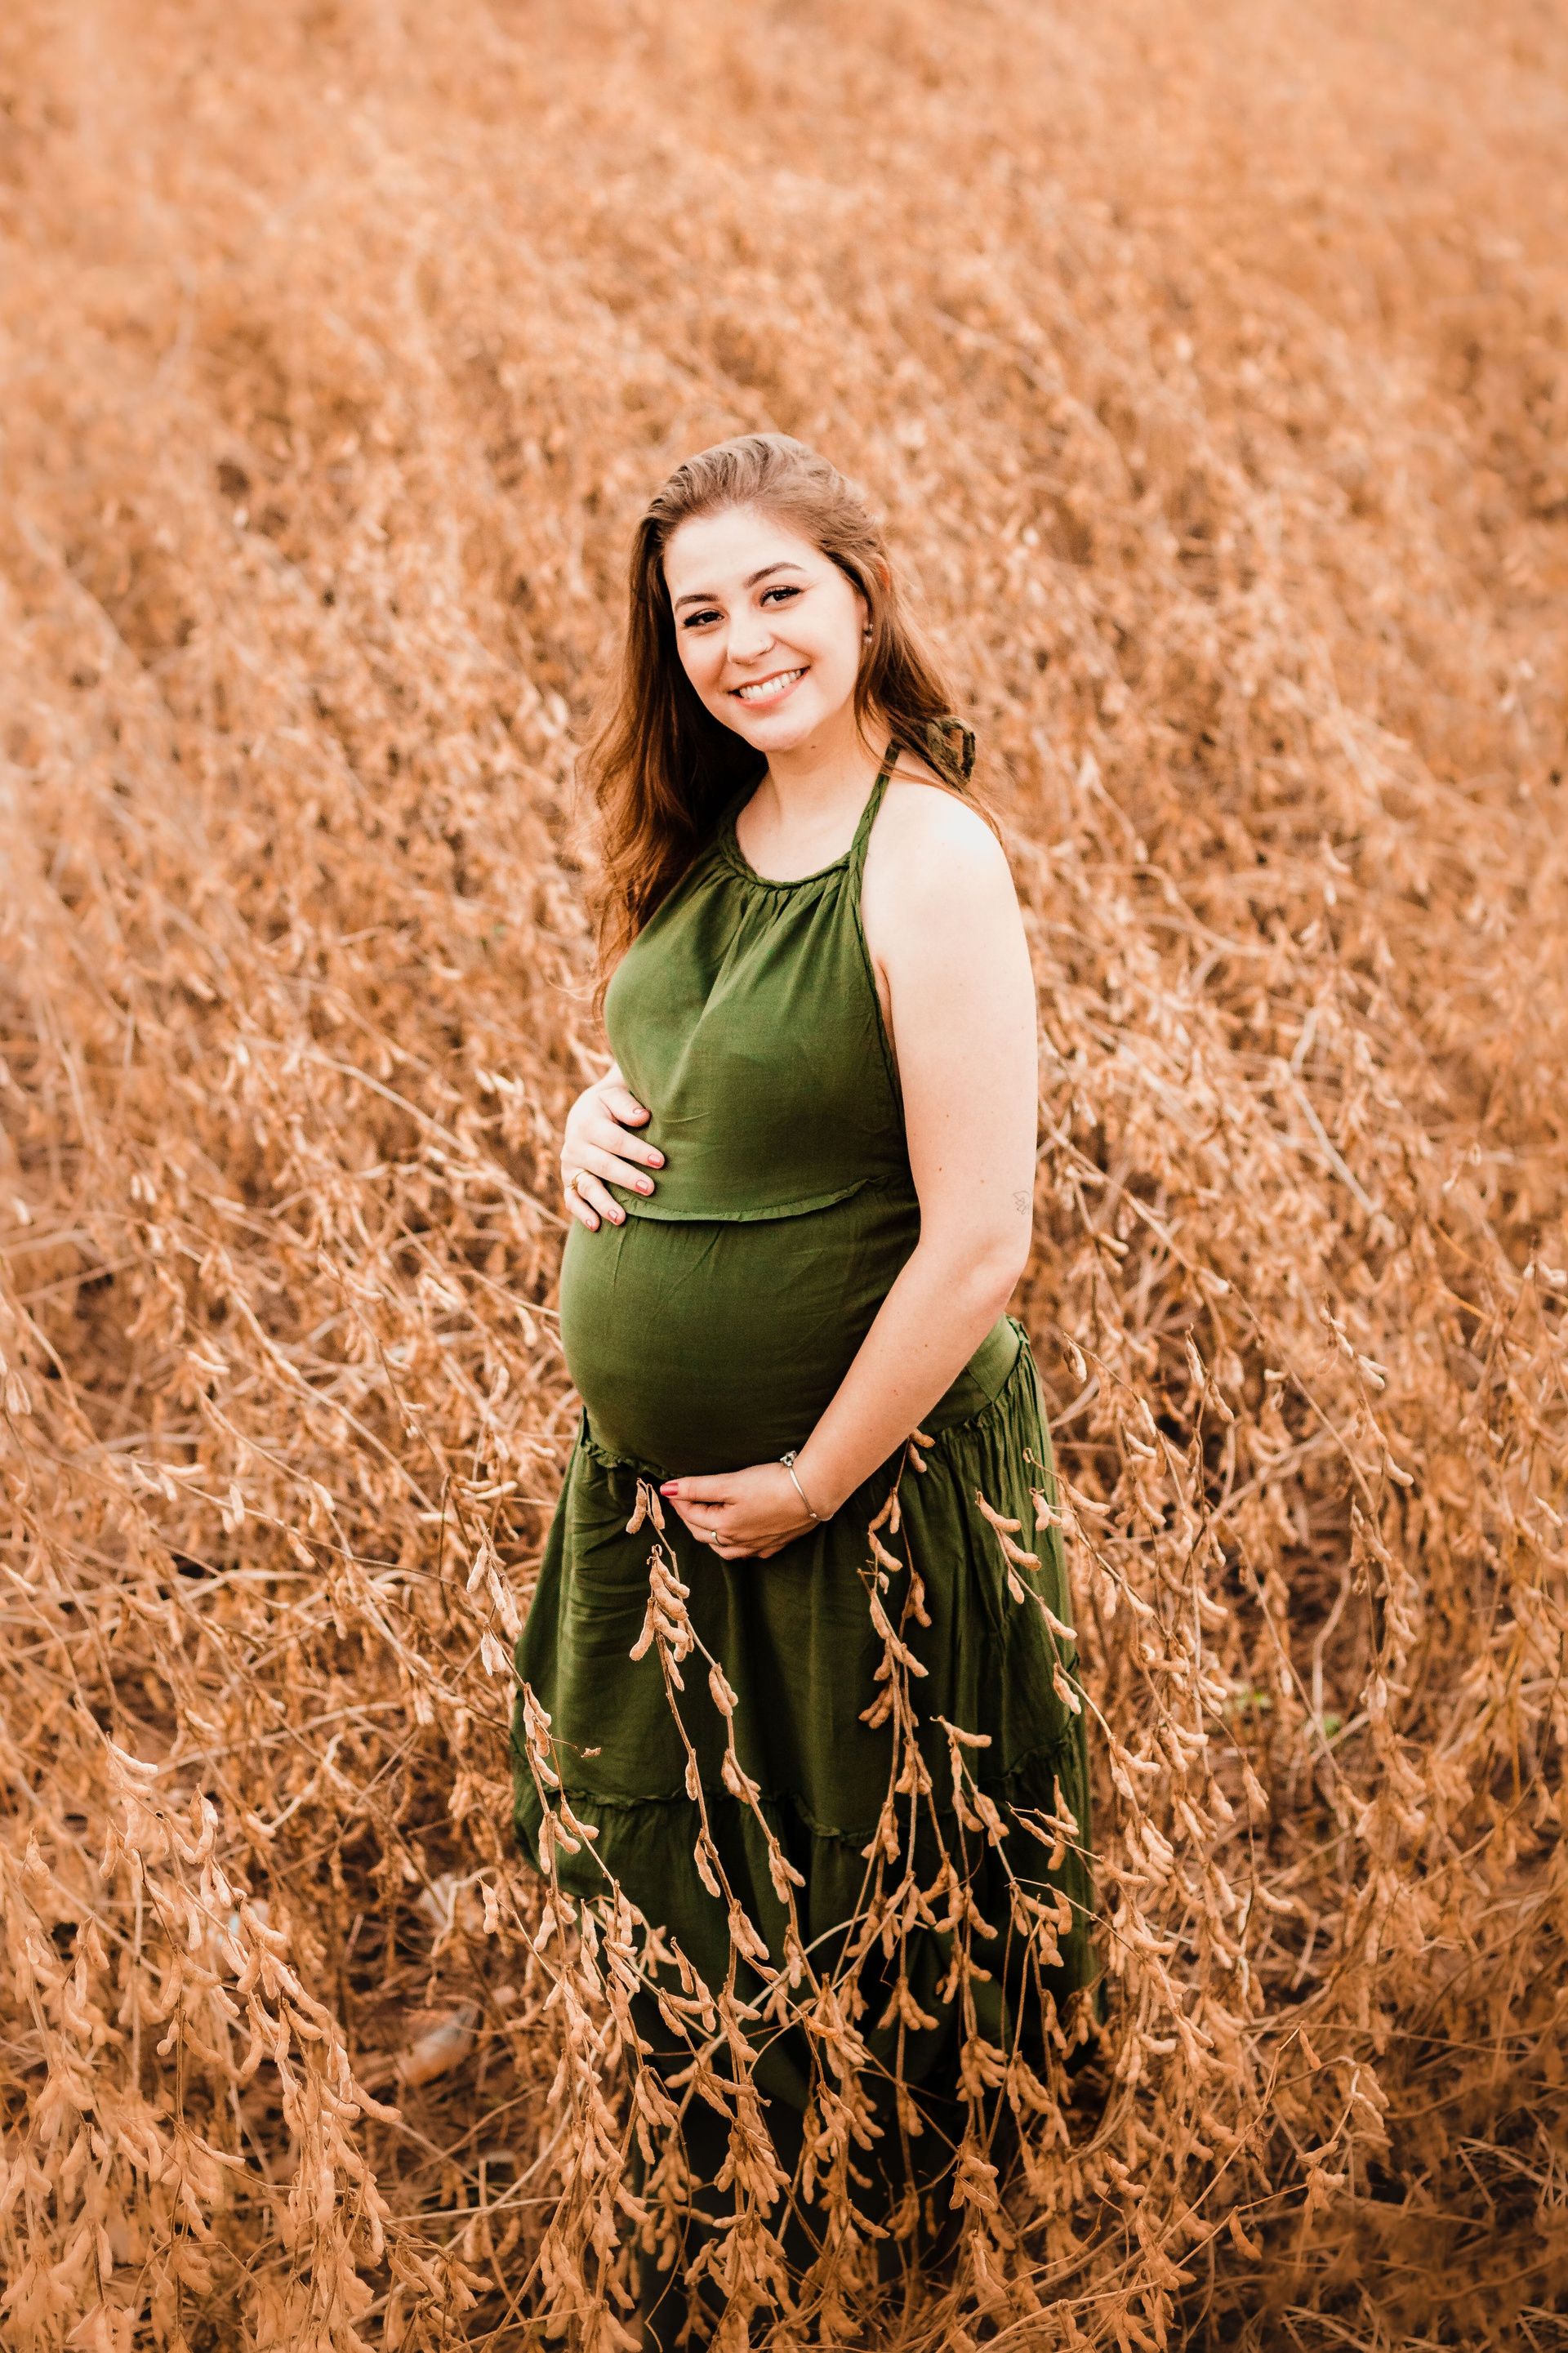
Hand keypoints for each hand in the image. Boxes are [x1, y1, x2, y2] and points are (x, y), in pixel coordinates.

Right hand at [561, 1076, 663, 1229]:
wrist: (587, 1112)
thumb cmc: (611, 1106)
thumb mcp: (615, 1095)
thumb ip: (626, 1104)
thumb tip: (643, 1116)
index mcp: (588, 1122)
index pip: (615, 1140)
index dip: (637, 1151)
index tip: (660, 1161)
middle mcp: (575, 1145)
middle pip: (603, 1165)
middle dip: (627, 1178)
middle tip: (650, 1189)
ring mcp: (571, 1166)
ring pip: (587, 1187)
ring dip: (603, 1203)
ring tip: (621, 1218)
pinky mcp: (569, 1181)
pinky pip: (572, 1200)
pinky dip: (582, 1213)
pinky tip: (596, 1226)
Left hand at [660, 1463, 819, 1559]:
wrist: (813, 1494)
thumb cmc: (770, 1485)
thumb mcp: (729, 1483)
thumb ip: (697, 1487)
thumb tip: (666, 1490)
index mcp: (723, 1528)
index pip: (691, 1516)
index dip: (679, 1500)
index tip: (671, 1488)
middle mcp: (737, 1543)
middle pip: (704, 1534)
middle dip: (690, 1517)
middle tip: (682, 1501)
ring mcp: (757, 1546)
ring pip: (724, 1548)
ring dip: (710, 1535)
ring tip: (704, 1521)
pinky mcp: (775, 1545)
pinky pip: (748, 1551)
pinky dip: (737, 1545)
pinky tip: (740, 1538)